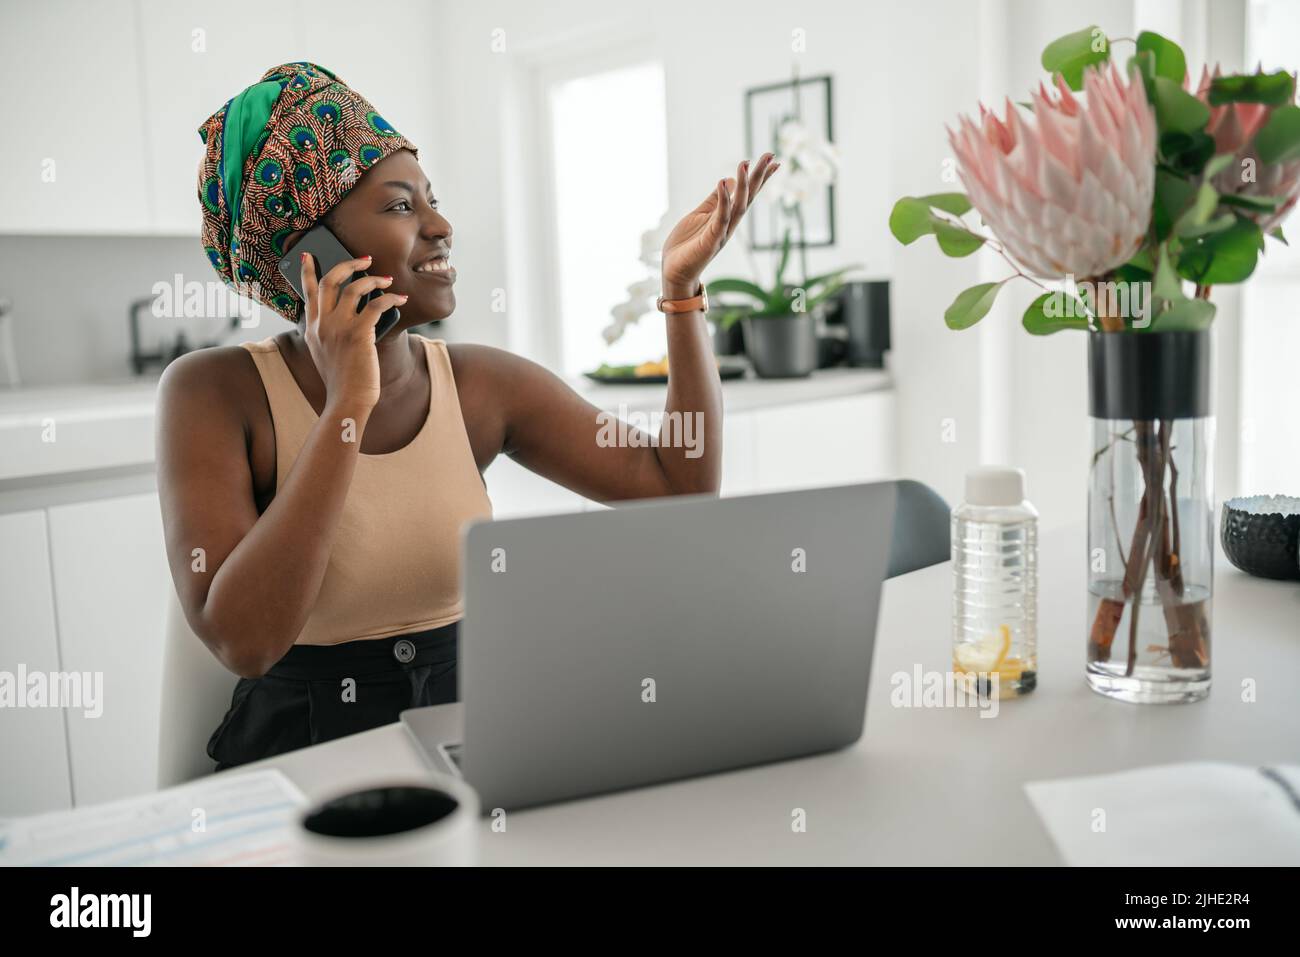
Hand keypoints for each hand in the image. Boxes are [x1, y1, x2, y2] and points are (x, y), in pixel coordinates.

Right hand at [299, 252, 406, 413]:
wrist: (346, 401)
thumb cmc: (342, 380)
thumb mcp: (325, 354)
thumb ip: (329, 332)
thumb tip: (351, 312)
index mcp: (312, 328)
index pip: (307, 291)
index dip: (307, 270)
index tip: (308, 254)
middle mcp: (322, 324)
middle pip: (329, 280)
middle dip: (347, 264)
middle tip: (365, 259)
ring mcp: (338, 328)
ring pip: (353, 288)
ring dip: (373, 279)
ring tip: (386, 279)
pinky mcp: (359, 334)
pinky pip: (376, 305)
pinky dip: (390, 297)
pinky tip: (399, 298)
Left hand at [660, 153, 778, 297]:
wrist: (674, 271)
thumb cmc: (687, 244)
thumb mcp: (701, 214)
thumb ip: (714, 199)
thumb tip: (728, 180)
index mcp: (727, 217)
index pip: (747, 194)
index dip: (760, 177)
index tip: (773, 160)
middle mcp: (729, 224)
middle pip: (749, 197)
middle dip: (759, 176)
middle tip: (770, 155)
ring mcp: (722, 232)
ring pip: (738, 206)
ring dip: (744, 185)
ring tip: (746, 163)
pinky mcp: (711, 240)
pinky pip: (720, 217)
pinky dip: (723, 200)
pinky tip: (724, 182)